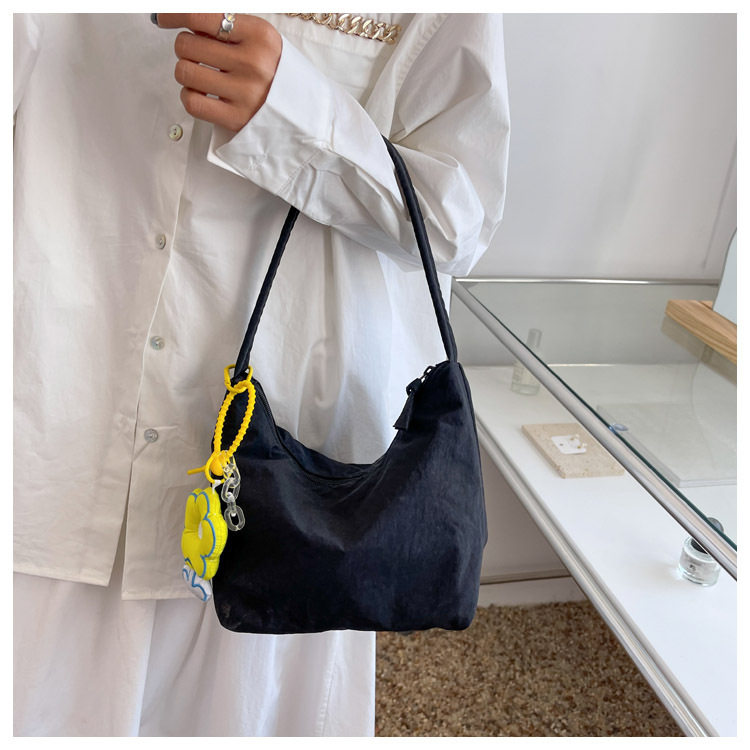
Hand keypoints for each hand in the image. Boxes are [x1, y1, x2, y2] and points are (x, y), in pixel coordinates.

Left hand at [155, 13, 281, 132]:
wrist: (300, 112)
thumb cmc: (272, 71)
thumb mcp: (257, 39)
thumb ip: (223, 26)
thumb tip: (175, 17)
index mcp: (259, 35)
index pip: (200, 15)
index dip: (173, 14)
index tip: (162, 18)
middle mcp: (253, 63)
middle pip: (186, 45)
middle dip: (187, 49)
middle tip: (200, 56)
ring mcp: (244, 93)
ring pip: (184, 72)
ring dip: (187, 73)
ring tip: (204, 76)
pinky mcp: (236, 119)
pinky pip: (191, 102)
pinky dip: (190, 96)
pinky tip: (203, 94)